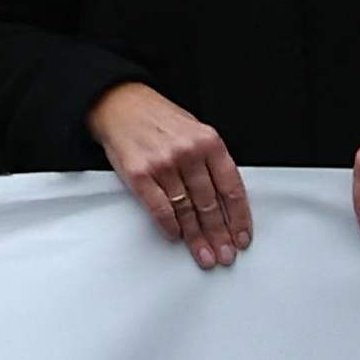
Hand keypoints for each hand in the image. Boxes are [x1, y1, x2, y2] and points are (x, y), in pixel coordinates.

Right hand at [91, 81, 249, 268]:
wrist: (119, 103)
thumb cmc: (159, 119)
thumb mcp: (195, 131)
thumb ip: (211, 162)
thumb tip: (226, 204)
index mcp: (208, 141)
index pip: (231, 188)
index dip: (239, 218)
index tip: (241, 238)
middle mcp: (187, 153)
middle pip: (210, 204)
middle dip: (219, 235)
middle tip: (225, 256)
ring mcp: (163, 164)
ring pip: (187, 210)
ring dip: (197, 238)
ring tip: (205, 256)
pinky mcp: (139, 174)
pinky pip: (160, 209)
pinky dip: (170, 226)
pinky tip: (176, 236)